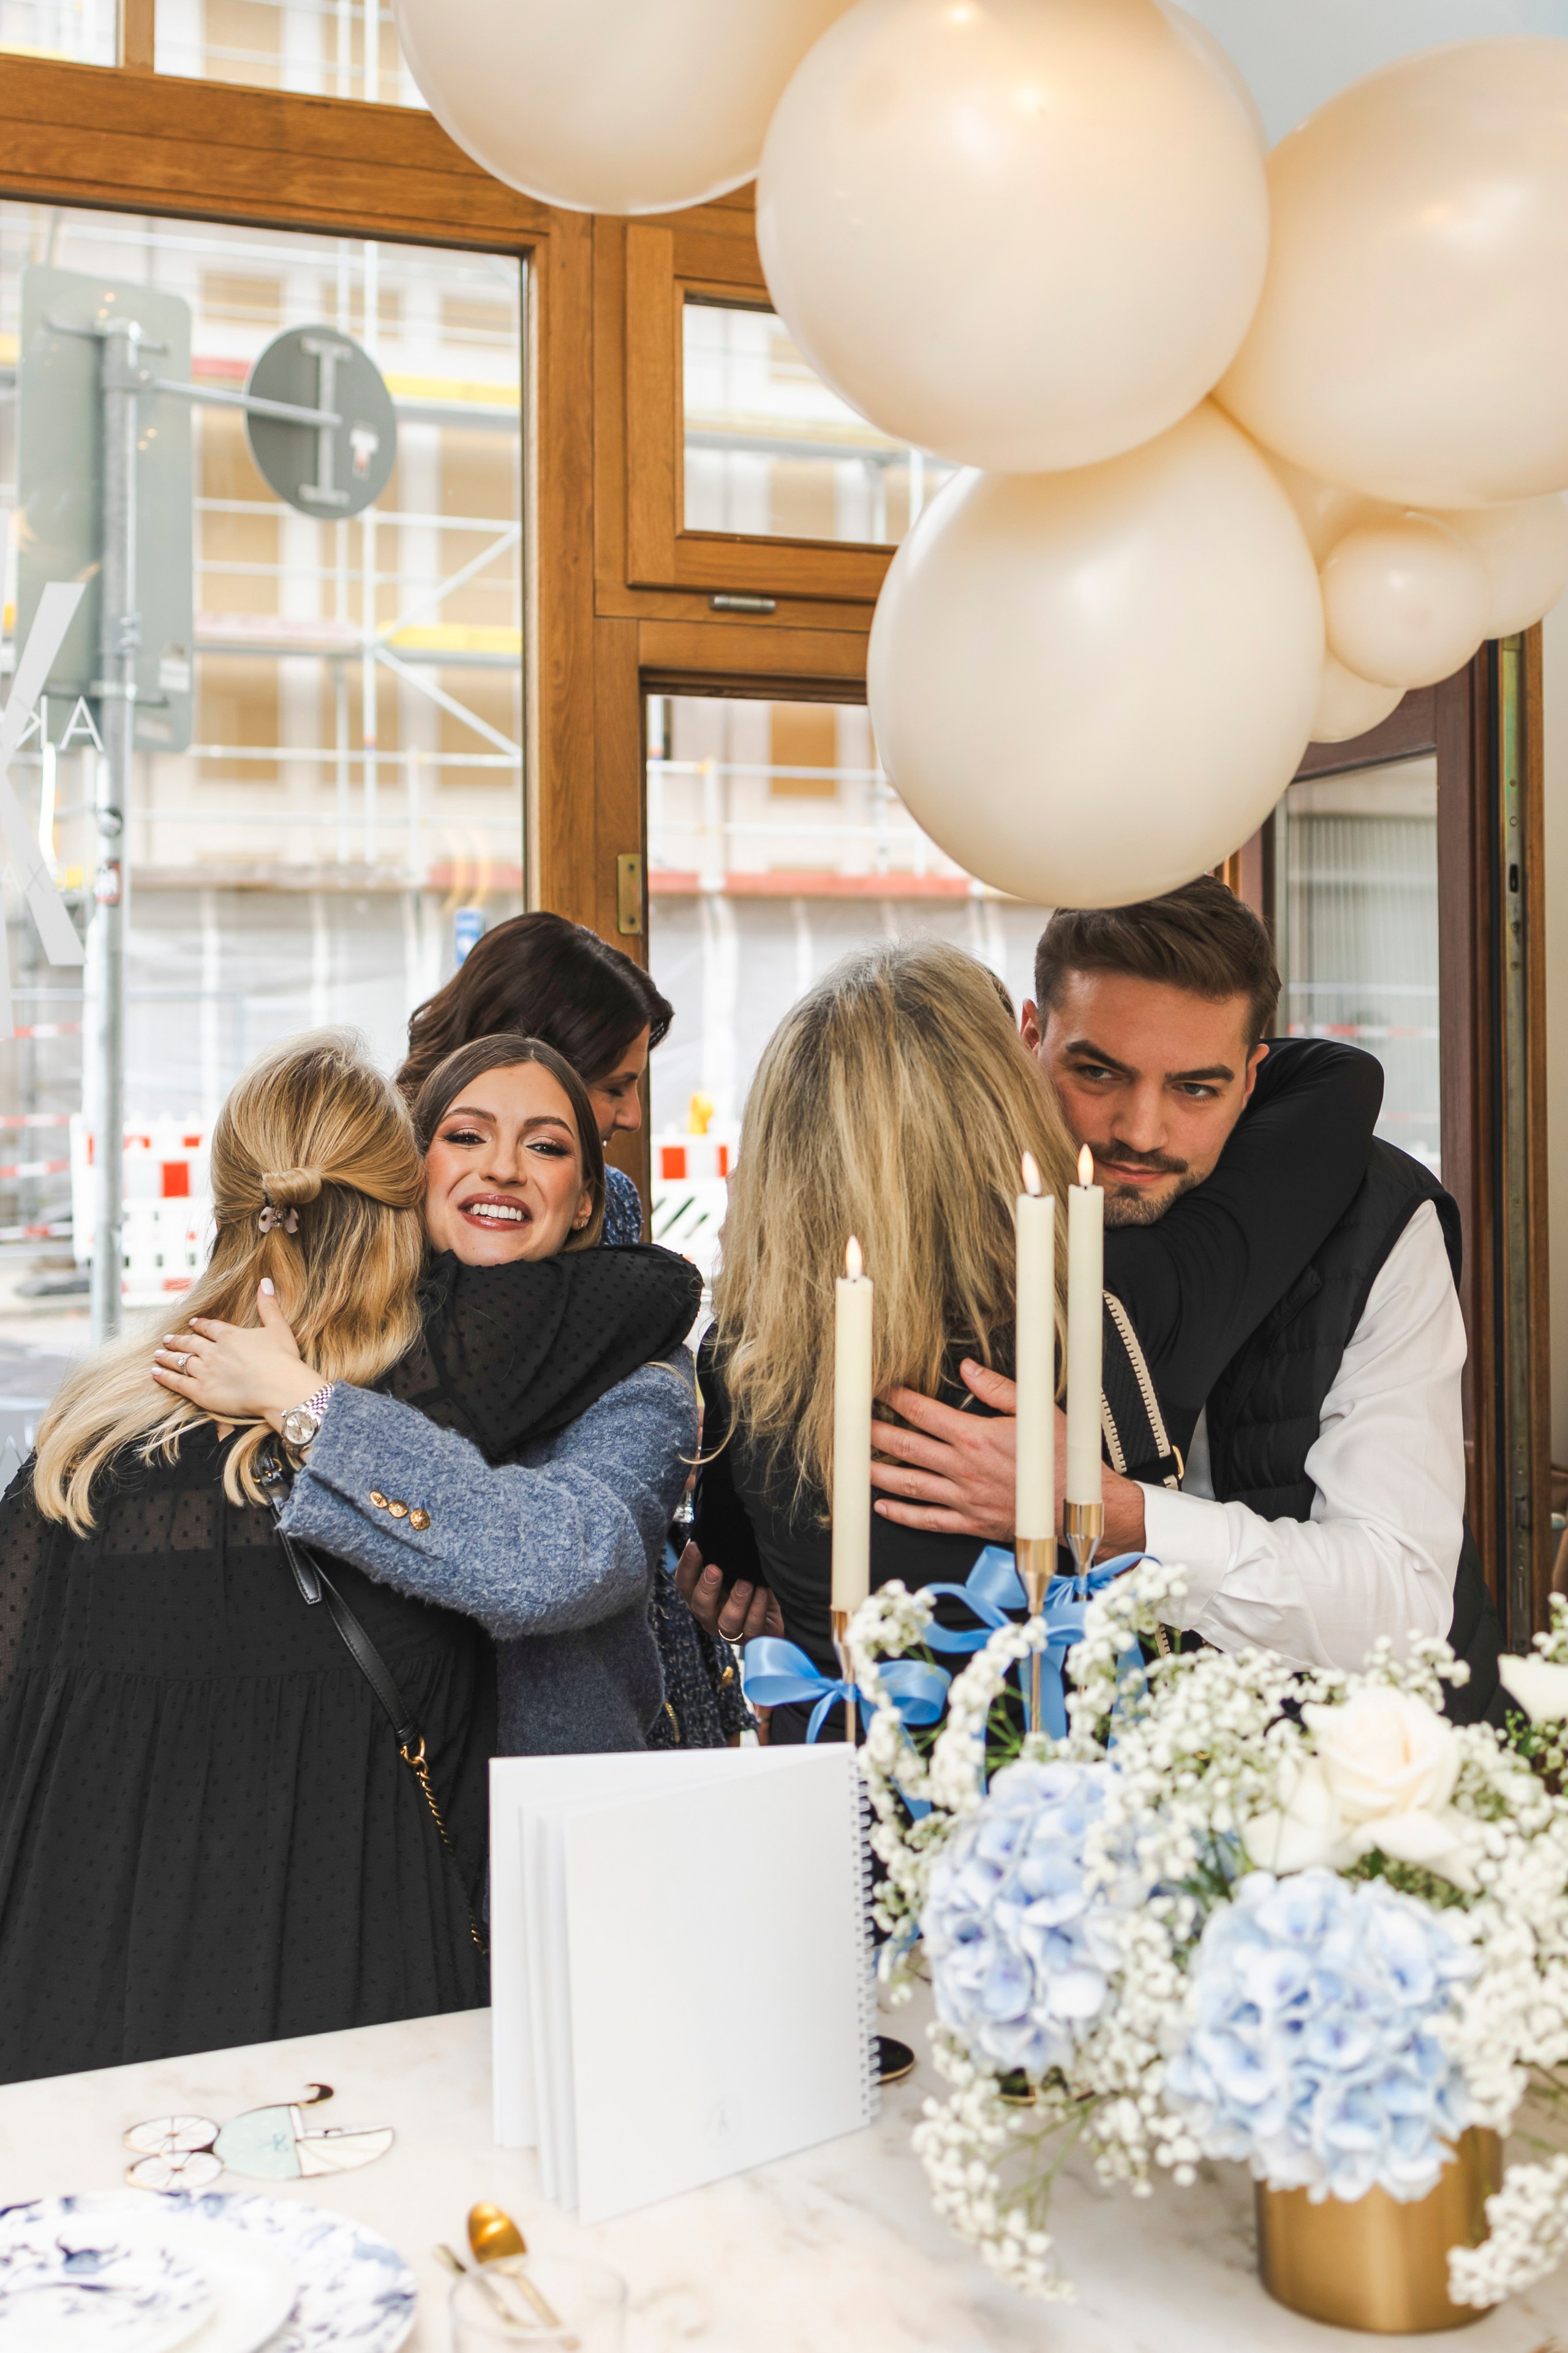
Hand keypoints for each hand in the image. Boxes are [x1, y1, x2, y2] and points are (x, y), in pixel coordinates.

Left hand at [152, 1280, 322, 1429]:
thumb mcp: (278, 1328)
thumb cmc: (283, 1360)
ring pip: (180, 1361)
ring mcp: (205, 1371)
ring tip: (157, 1355)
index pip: (210, 1328)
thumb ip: (268, 1306)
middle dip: (178, 1341)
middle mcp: (213, 1351)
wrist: (279, 1388)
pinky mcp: (201, 1392)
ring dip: (167, 1357)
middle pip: (191, 1344)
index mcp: (230, 1336)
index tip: (193, 1324)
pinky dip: (165, 1377)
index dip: (201, 1326)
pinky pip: (178, 1382)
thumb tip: (264, 1281)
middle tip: (166, 1339)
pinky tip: (155, 1372)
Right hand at [672, 1539, 783, 1643]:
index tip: (696, 1546)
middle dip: (707, 1588)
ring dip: (736, 1602)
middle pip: (700, 1606)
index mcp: (700, 1595)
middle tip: (715, 1569)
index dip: (688, 1565)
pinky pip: (752, 1629)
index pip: (684, 1583)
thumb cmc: (748, 1581)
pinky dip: (757, 1610)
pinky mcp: (752, 1638)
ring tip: (745, 1583)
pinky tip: (762, 1592)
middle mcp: (711, 1615)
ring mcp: (731, 1630)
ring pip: (726, 1623)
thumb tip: (715, 1524)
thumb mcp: (733, 1566)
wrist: (775, 1609)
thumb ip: (721, 1553)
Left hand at [871, 1362, 1150, 1551]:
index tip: (878, 1389)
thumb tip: (966, 1368)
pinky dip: (902, 1514)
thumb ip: (997, 1387)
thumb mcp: (1036, 1410)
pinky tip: (883, 1506)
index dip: (896, 1398)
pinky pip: (928, 1520)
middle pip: (906, 1446)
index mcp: (974, 1437)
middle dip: (874, 1433)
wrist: (1078, 1506)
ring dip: (877, 1472)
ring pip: (909, 1484)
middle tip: (850, 1423)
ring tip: (854, 1463)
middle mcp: (962, 1469)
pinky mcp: (970, 1523)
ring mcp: (963, 1498)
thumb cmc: (1062, 1457)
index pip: (923, 1413)